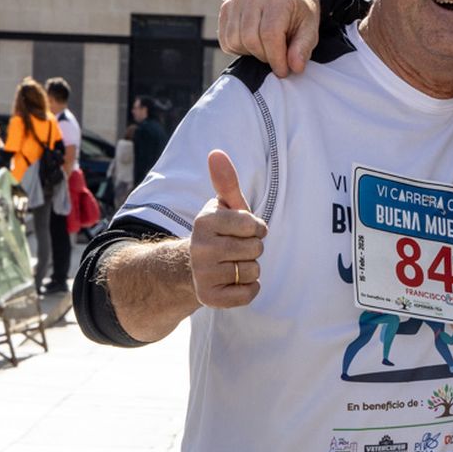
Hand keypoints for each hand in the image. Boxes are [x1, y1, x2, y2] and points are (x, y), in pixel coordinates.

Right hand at [190, 150, 266, 307]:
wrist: (195, 268)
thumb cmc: (222, 233)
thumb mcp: (225, 207)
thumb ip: (226, 182)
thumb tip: (217, 153)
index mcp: (204, 221)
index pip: (252, 224)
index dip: (256, 228)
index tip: (246, 229)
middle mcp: (199, 248)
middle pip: (256, 249)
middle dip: (253, 249)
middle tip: (237, 249)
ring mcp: (202, 274)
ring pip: (253, 271)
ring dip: (250, 268)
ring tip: (233, 264)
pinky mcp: (209, 298)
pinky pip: (249, 294)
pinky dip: (248, 289)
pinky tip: (233, 282)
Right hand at [218, 0, 319, 77]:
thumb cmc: (299, 16)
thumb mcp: (310, 31)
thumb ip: (303, 49)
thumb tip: (295, 68)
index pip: (270, 34)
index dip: (275, 58)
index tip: (282, 71)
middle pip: (250, 38)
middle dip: (263, 56)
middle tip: (275, 59)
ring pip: (234, 40)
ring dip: (250, 53)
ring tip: (265, 50)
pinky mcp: (226, 7)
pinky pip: (225, 39)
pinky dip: (237, 49)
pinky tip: (252, 46)